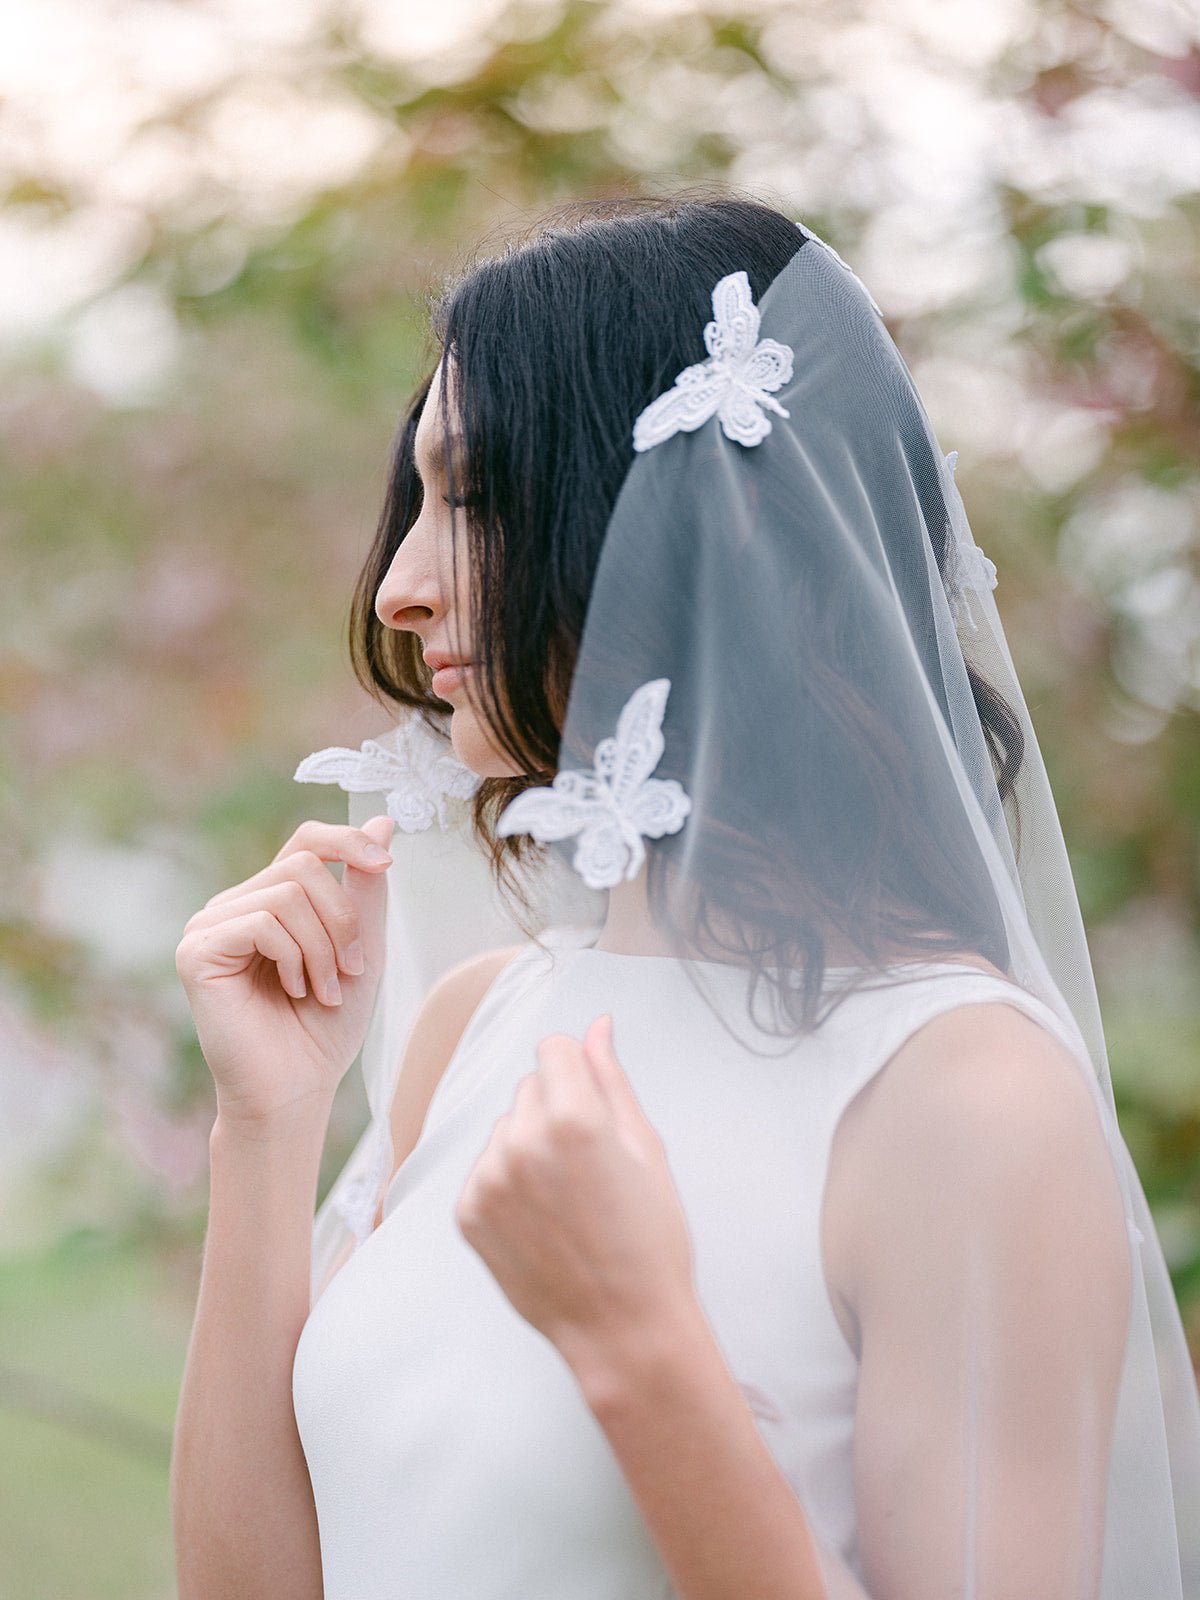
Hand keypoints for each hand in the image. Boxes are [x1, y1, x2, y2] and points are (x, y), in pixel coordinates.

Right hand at [175, 814, 394, 1126]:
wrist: (297, 1089)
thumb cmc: (325, 1026)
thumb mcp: (362, 946)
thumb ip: (366, 887)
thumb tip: (383, 821)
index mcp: (268, 899)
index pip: (306, 841)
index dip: (347, 841)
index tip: (385, 866)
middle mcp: (233, 904)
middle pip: (303, 866)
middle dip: (343, 920)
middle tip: (350, 970)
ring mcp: (208, 925)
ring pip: (287, 894)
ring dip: (323, 948)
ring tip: (323, 990)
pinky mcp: (195, 950)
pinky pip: (262, 922)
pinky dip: (295, 958)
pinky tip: (293, 992)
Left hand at [455, 1014, 698, 1375]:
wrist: (623, 1329)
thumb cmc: (650, 1240)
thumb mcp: (646, 1149)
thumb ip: (612, 1079)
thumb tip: (597, 1025)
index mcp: (573, 1119)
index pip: (554, 1049)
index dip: (580, 1074)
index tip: (597, 1112)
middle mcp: (521, 1143)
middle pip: (529, 1087)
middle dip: (556, 1109)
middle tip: (590, 1166)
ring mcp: (488, 1180)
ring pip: (505, 1128)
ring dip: (528, 1146)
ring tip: (566, 1199)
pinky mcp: (468, 1214)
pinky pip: (485, 1169)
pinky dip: (508, 1185)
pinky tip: (542, 1221)